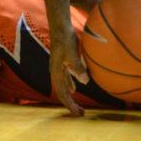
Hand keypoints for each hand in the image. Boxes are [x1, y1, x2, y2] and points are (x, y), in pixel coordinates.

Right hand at [46, 0, 88, 115]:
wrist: (60, 25)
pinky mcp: (61, 62)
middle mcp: (55, 72)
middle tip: (81, 114)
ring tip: (78, 105)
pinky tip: (75, 88)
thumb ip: (77, 66)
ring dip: (70, 97)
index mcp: (56, 72)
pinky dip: (70, 86)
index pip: (62, 94)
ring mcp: (57, 67)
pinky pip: (65, 79)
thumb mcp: (71, 52)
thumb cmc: (65, 38)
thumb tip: (85, 82)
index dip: (70, 105)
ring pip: (63, 87)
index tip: (78, 114)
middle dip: (70, 105)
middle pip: (62, 93)